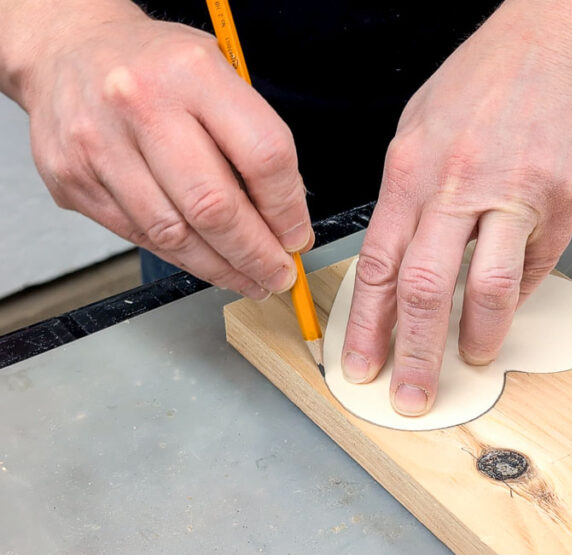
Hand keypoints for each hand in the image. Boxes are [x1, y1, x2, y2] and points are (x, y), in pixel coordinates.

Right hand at [17, 4, 311, 298]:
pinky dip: (180, 256)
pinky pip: (139, 236)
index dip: (288, 208)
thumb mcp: (217, 73)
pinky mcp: (73, 179)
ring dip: (221, 267)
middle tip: (278, 275)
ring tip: (249, 278)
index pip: (263, 155)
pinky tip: (205, 261)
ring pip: (174, 234)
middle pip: (215, 207)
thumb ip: (253, 138)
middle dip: (257, 254)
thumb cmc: (153, 66)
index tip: (298, 236)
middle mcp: (140, 104)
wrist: (64, 50)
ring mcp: (99, 145)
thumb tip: (287, 217)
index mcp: (192, 72)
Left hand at [341, 4, 571, 414]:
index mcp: (411, 169)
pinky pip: (536, 263)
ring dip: (476, 336)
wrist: (559, 45)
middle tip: (411, 395)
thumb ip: (408, 200)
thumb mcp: (420, 129)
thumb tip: (401, 266)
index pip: (377, 264)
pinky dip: (520, 293)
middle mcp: (455, 184)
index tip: (360, 364)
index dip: (365, 325)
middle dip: (413, 354)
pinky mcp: (562, 199)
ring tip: (472, 359)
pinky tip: (508, 305)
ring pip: (487, 286)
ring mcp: (513, 193)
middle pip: (423, 288)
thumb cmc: (485, 84)